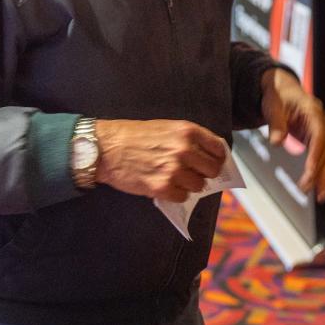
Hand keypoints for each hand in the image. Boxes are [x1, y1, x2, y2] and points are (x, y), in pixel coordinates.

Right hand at [94, 119, 226, 202]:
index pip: (218, 148)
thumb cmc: (133, 136)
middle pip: (212, 170)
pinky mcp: (162, 187)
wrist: (106, 148)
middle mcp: (184, 150)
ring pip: (199, 186)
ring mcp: (174, 170)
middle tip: (192, 173)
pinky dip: (176, 194)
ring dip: (189, 185)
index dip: (217, 157)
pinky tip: (164, 186)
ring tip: (174, 178)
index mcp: (187, 131)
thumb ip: (188, 139)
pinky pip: (182, 197)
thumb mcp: (166, 127)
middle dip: (205, 173)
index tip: (214, 161)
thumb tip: (208, 155)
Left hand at [261, 68, 324, 201]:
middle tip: (309, 189)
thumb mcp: (272, 105)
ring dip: (323, 176)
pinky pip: (321, 157)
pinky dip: (319, 172)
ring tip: (320, 196)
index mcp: (313, 111)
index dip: (316, 153)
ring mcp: (321, 131)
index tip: (311, 169)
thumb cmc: (277, 95)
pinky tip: (317, 187)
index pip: (318, 134)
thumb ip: (276, 123)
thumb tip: (277, 142)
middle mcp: (322, 122)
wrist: (281, 89)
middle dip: (319, 170)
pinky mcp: (317, 139)